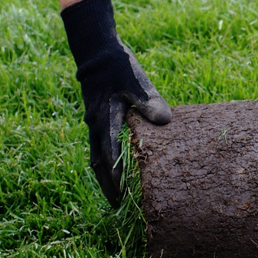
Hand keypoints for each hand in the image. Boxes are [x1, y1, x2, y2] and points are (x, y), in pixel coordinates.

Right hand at [78, 43, 170, 206]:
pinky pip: (97, 146)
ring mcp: (93, 123)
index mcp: (106, 119)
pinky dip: (103, 161)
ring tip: (113, 194)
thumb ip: (149, 102)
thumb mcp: (137, 82)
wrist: (96, 52)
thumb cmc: (119, 67)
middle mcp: (96, 125)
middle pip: (98, 162)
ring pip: (95, 155)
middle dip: (106, 184)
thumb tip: (164, 121)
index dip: (116, 173)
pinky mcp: (95, 119)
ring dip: (103, 175)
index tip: (122, 192)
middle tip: (115, 205)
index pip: (110, 152)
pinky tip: (112, 169)